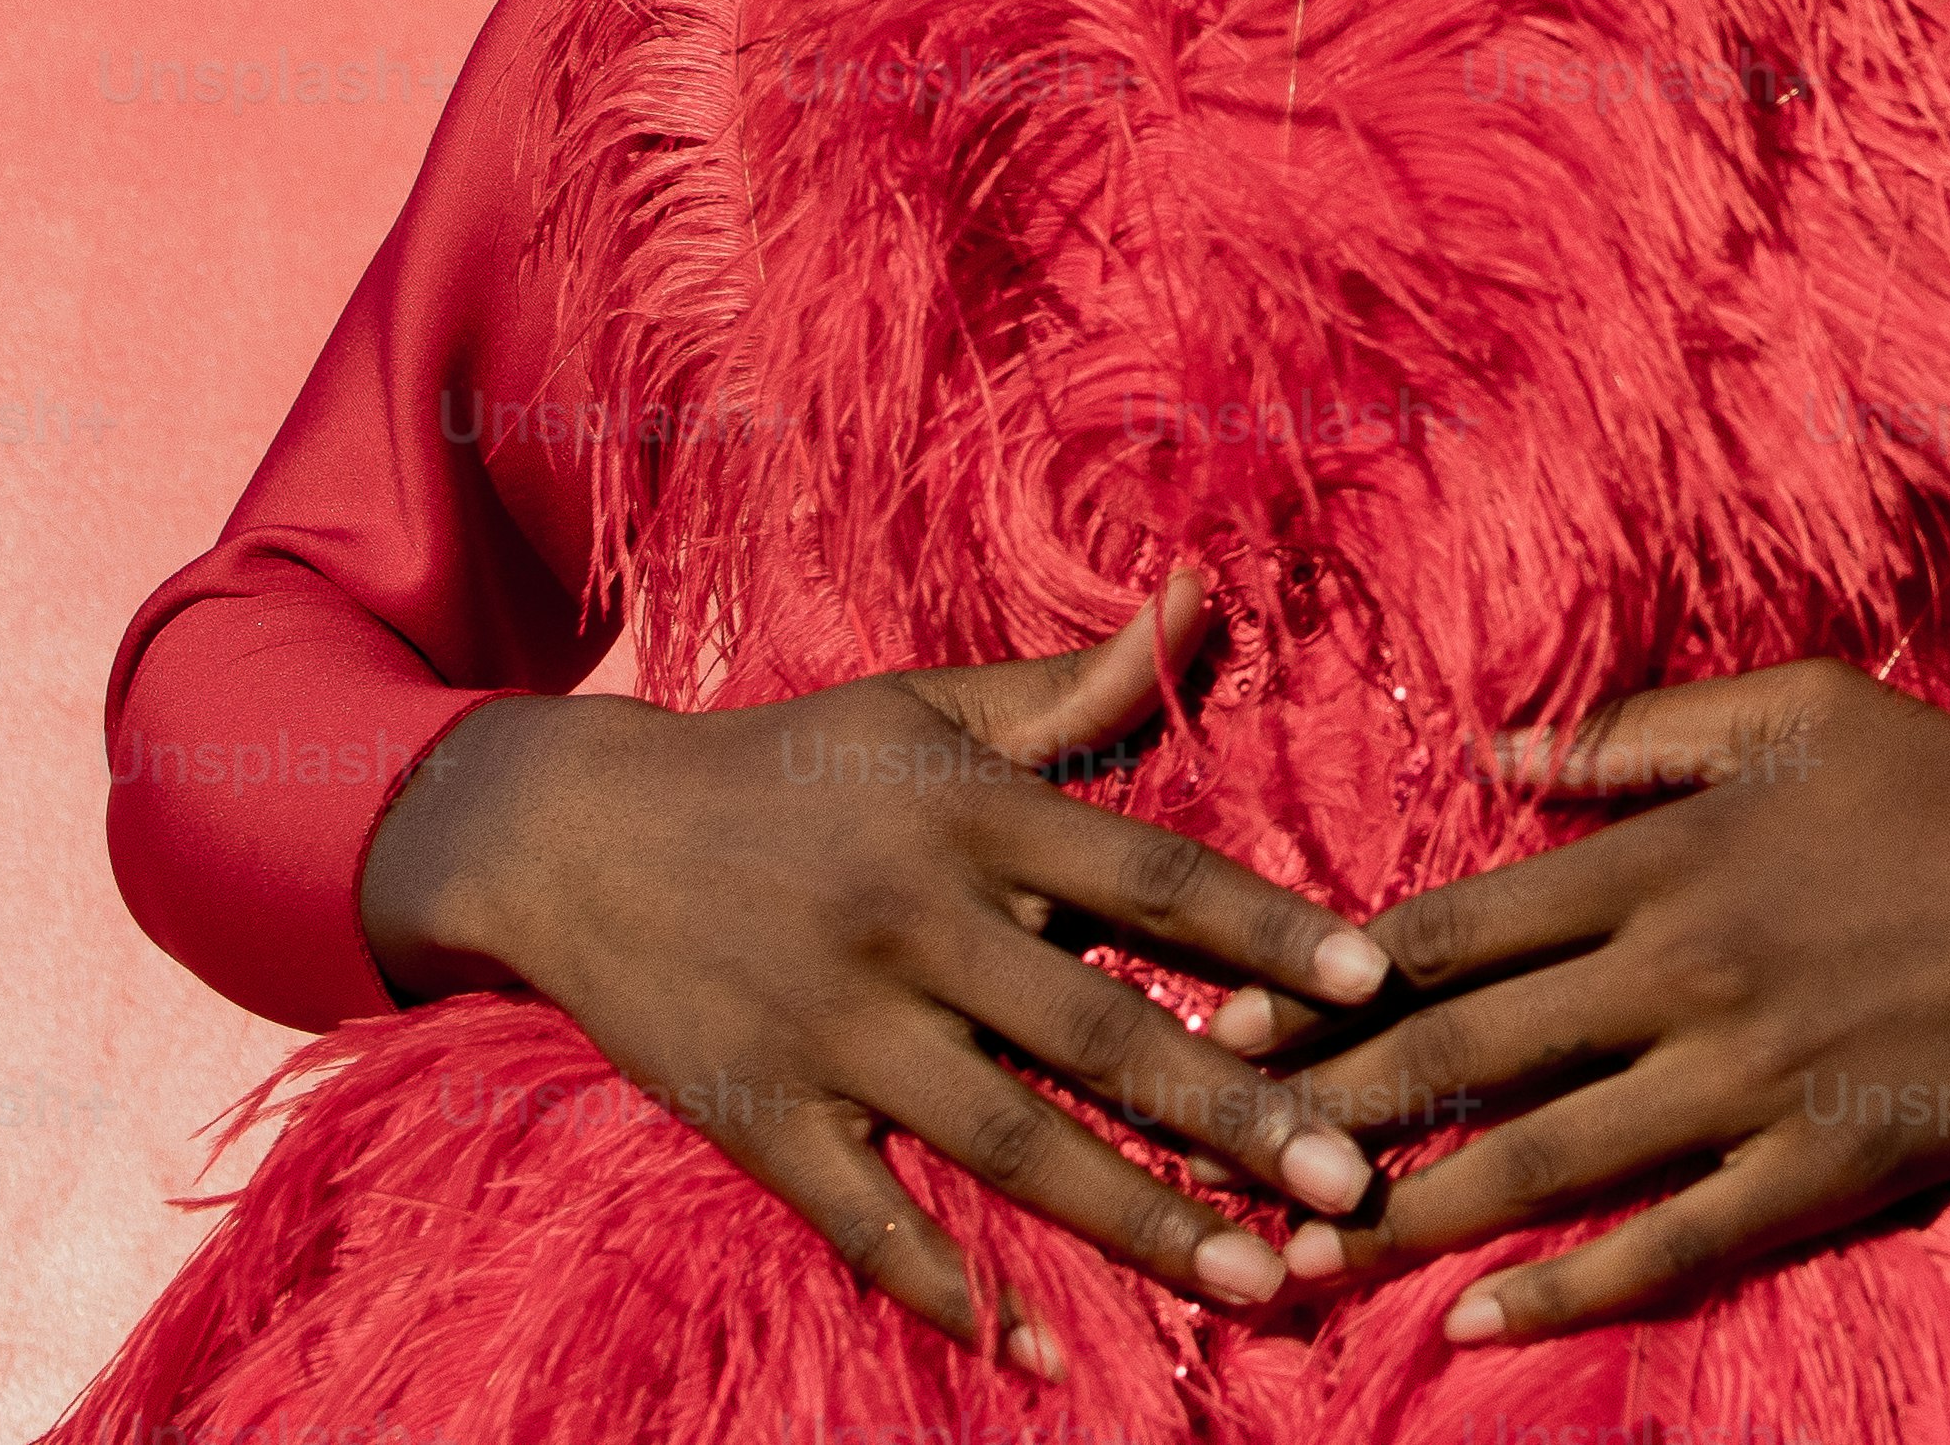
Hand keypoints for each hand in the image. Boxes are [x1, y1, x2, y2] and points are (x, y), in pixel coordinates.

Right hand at [364, 566, 1395, 1371]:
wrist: (575, 832)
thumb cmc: (792, 768)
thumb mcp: (930, 711)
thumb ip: (1081, 686)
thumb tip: (1202, 595)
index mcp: (973, 817)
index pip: (1150, 876)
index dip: (1266, 928)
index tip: (1374, 982)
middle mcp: (917, 924)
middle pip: (1099, 1030)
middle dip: (1234, 1113)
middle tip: (1354, 1184)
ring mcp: (838, 1033)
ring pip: (1011, 1141)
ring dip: (1140, 1221)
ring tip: (1259, 1283)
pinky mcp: (762, 1119)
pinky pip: (869, 1223)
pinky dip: (952, 1292)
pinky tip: (1042, 1353)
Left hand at [1248, 660, 1949, 1345]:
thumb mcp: (1796, 710)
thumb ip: (1640, 735)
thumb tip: (1502, 749)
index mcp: (1663, 858)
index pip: (1454, 929)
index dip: (1329, 985)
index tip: (1224, 1028)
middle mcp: (1680, 969)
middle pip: (1465, 1051)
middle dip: (1324, 1114)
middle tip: (1206, 1166)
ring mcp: (1747, 1079)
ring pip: (1542, 1157)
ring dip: (1408, 1216)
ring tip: (1298, 1266)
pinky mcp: (1818, 1169)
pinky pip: (1671, 1241)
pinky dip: (1570, 1287)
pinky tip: (1482, 1322)